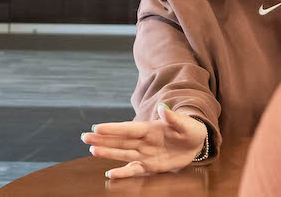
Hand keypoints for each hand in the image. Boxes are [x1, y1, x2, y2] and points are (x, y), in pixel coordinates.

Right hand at [82, 103, 208, 178]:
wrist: (196, 144)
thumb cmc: (190, 130)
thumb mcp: (186, 124)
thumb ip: (173, 118)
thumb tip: (163, 106)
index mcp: (150, 128)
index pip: (129, 129)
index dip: (113, 128)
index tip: (97, 127)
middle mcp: (144, 141)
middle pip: (121, 141)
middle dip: (103, 139)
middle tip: (85, 137)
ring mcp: (145, 154)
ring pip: (124, 154)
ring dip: (108, 153)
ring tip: (93, 150)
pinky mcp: (150, 166)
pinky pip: (135, 170)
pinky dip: (124, 173)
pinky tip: (110, 174)